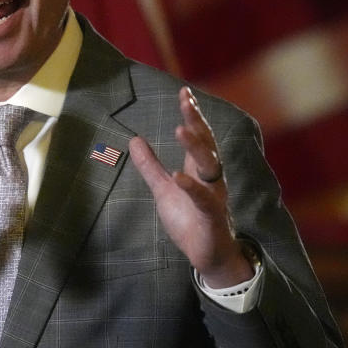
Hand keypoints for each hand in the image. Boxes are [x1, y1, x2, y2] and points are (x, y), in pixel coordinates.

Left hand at [129, 87, 253, 287]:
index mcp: (198, 169)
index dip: (192, 115)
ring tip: (180, 130)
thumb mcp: (163, 189)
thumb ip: (150, 166)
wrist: (207, 255)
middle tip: (186, 102)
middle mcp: (210, 178)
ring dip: (196, 147)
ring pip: (209, 166)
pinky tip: (178, 175)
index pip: (198, 136)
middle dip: (197, 122)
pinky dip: (192, 187)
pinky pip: (204, 199)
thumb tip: (133, 139)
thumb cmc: (189, 220)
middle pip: (206, 144)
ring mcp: (213, 195)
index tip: (184, 93)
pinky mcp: (212, 216)